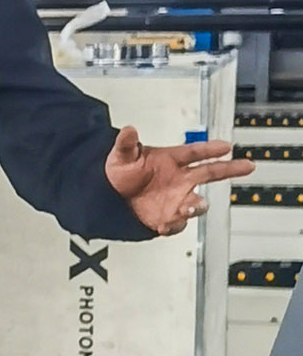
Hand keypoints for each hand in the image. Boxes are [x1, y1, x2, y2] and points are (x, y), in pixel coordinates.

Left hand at [105, 127, 253, 235]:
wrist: (110, 196)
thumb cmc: (119, 173)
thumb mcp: (120, 156)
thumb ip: (126, 144)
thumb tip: (128, 130)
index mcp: (170, 160)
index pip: (194, 152)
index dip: (209, 149)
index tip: (225, 146)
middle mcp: (180, 179)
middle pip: (210, 173)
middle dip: (229, 169)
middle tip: (246, 165)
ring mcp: (176, 198)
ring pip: (196, 202)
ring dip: (196, 205)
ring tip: (190, 205)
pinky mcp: (168, 217)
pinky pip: (177, 223)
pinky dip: (173, 225)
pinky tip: (164, 225)